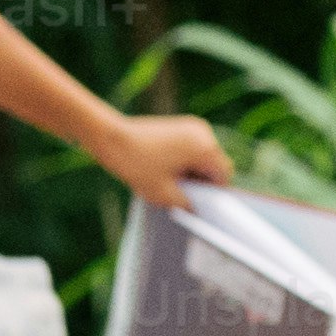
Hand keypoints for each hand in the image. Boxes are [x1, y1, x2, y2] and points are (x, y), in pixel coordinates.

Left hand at [99, 114, 233, 211]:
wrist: (112, 139)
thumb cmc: (137, 165)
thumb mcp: (164, 195)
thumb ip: (187, 204)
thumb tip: (198, 210)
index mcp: (205, 149)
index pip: (224, 175)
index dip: (214, 193)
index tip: (199, 202)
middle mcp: (204, 133)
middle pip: (215, 164)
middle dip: (202, 180)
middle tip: (181, 192)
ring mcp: (193, 126)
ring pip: (204, 156)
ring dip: (193, 170)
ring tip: (171, 179)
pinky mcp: (182, 125)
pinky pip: (194, 147)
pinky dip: (186, 159)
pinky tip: (167, 167)